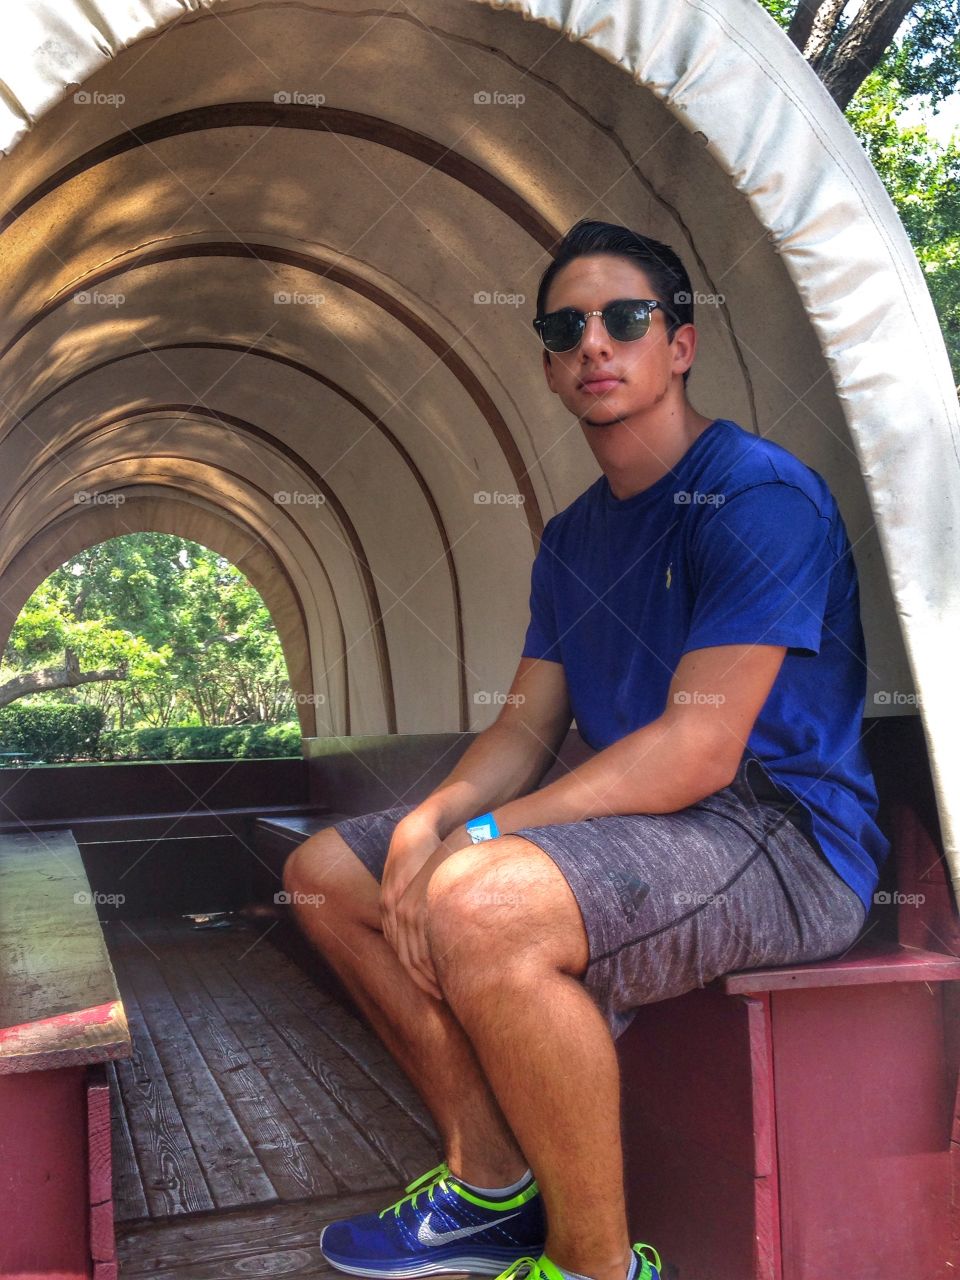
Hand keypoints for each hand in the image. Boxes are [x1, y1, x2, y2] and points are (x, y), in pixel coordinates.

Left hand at [385, 823, 480, 998]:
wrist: (418, 828)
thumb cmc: (422, 855)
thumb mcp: (417, 884)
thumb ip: (420, 908)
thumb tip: (432, 935)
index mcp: (387, 909)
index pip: (400, 952)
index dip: (415, 974)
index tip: (432, 991)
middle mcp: (388, 909)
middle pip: (403, 955)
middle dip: (420, 979)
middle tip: (440, 996)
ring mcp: (398, 903)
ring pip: (411, 948)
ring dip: (427, 972)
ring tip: (445, 986)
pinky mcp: (411, 897)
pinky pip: (420, 933)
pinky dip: (431, 952)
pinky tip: (444, 962)